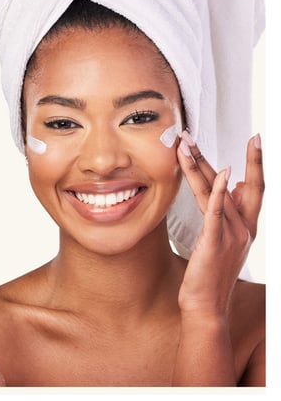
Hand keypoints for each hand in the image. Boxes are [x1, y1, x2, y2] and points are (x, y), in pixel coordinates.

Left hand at [175, 132, 263, 315]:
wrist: (205, 306)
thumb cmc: (208, 275)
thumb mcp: (220, 241)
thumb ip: (225, 215)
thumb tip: (230, 188)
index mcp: (246, 227)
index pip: (255, 187)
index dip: (256, 162)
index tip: (256, 138)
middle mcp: (243, 228)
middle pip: (232, 183)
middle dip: (212, 156)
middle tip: (191, 134)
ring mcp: (231, 235)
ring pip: (216, 192)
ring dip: (201, 166)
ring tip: (184, 145)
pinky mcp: (215, 243)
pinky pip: (217, 212)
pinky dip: (218, 192)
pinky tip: (221, 174)